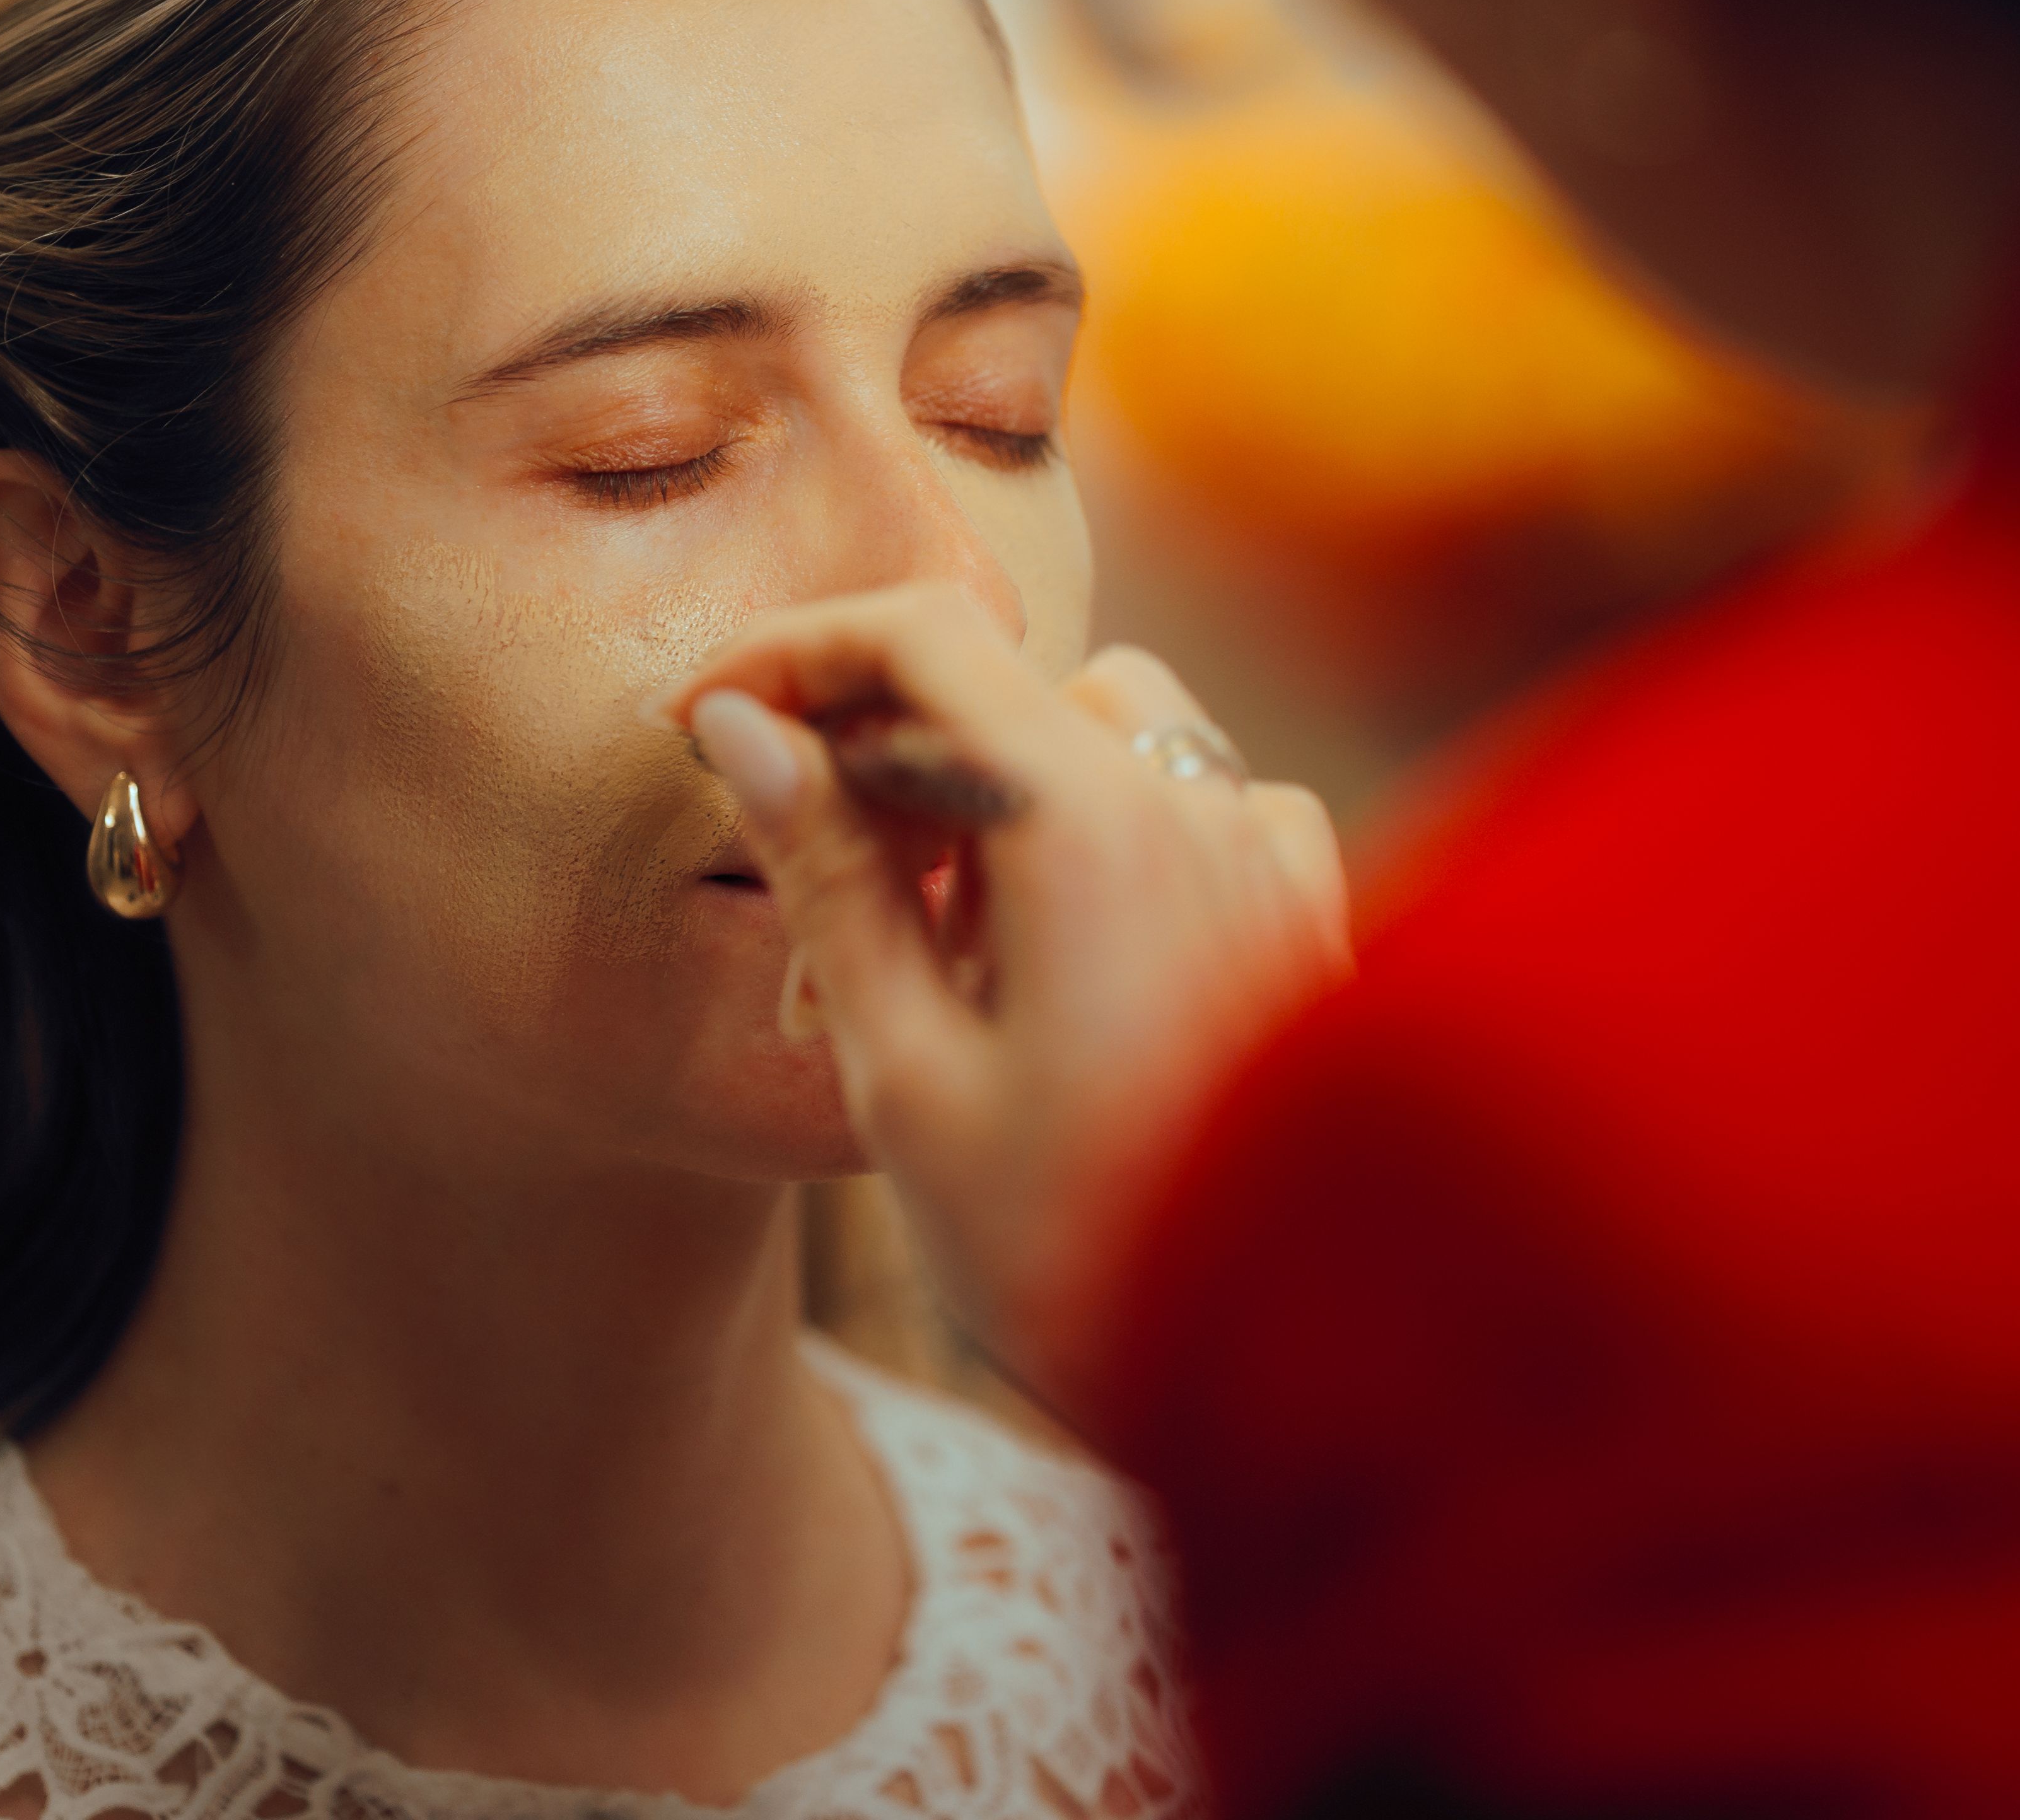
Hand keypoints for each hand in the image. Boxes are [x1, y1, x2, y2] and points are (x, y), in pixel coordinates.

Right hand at [657, 584, 1351, 1391]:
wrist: (1306, 1384)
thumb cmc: (1083, 1248)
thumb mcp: (908, 1074)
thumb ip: (831, 879)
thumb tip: (747, 731)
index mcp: (1090, 819)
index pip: (922, 636)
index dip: (793, 651)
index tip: (704, 716)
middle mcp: (1198, 801)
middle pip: (1004, 690)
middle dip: (881, 774)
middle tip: (804, 938)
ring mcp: (1270, 852)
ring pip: (1105, 736)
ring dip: (997, 806)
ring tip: (938, 970)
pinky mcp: (1314, 912)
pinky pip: (1201, 804)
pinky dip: (1114, 841)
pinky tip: (1080, 967)